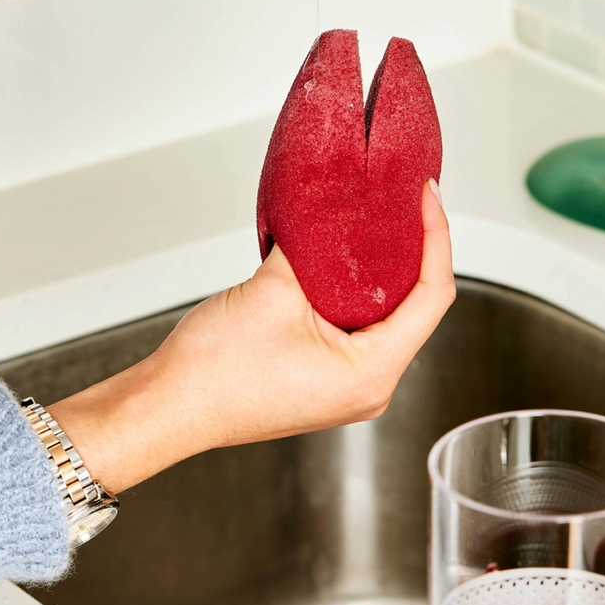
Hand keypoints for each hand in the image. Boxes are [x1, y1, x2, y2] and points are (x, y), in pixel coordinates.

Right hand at [48, 181, 453, 492]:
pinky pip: (360, 327)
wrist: (167, 406)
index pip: (432, 296)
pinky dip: (359, 290)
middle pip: (417, 306)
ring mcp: (349, 385)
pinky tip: (347, 257)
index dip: (436, 239)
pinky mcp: (327, 377)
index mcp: (372, 372)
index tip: (427, 198)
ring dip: (386, 269)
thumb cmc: (213, 373)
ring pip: (388, 316)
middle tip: (407, 202)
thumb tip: (332, 214)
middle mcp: (370, 386)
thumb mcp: (274, 289)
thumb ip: (314, 246)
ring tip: (381, 221)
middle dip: (415, 250)